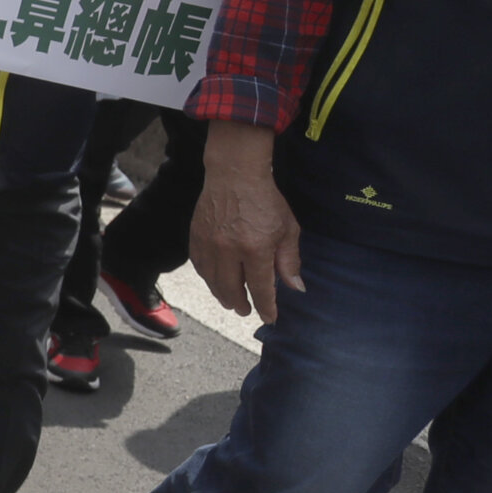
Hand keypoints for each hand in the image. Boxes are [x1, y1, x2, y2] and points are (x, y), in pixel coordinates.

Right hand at [189, 121, 303, 322]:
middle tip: (245, 310)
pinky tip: (214, 281)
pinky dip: (207, 278)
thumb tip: (295, 288)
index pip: (260, 288)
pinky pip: (199, 266)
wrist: (234, 174)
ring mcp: (209, 243)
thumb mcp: (288, 229)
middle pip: (231, 289)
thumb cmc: (266, 200)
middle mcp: (228, 250)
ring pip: (212, 280)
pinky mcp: (195, 236)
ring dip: (221, 294)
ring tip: (229, 301)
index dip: (266, 306)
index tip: (270, 317)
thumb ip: (289, 260)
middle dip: (240, 303)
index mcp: (255, 248)